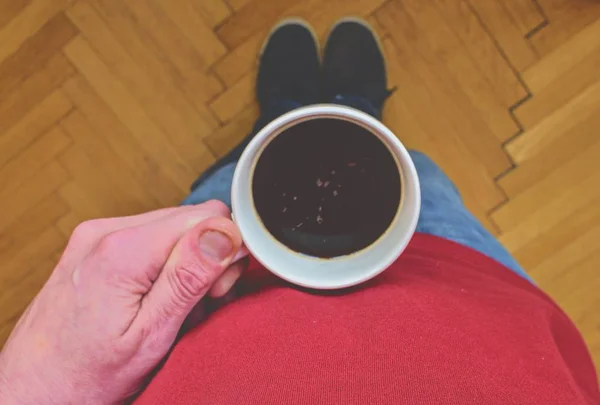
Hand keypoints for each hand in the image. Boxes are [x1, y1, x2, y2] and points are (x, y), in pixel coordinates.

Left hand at [0, 201, 247, 404]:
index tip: (217, 289)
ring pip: (172, 226)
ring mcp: (95, 235)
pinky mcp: (92, 243)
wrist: (33, 389)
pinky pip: (149, 235)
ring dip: (186, 260)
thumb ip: (189, 277)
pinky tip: (153, 294)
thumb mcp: (151, 334)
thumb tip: (225, 230)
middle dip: (207, 257)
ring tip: (172, 303)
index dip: (225, 250)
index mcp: (123, 250)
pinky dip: (163, 261)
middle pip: (190, 217)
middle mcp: (105, 231)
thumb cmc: (88, 375)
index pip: (207, 215)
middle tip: (197, 302)